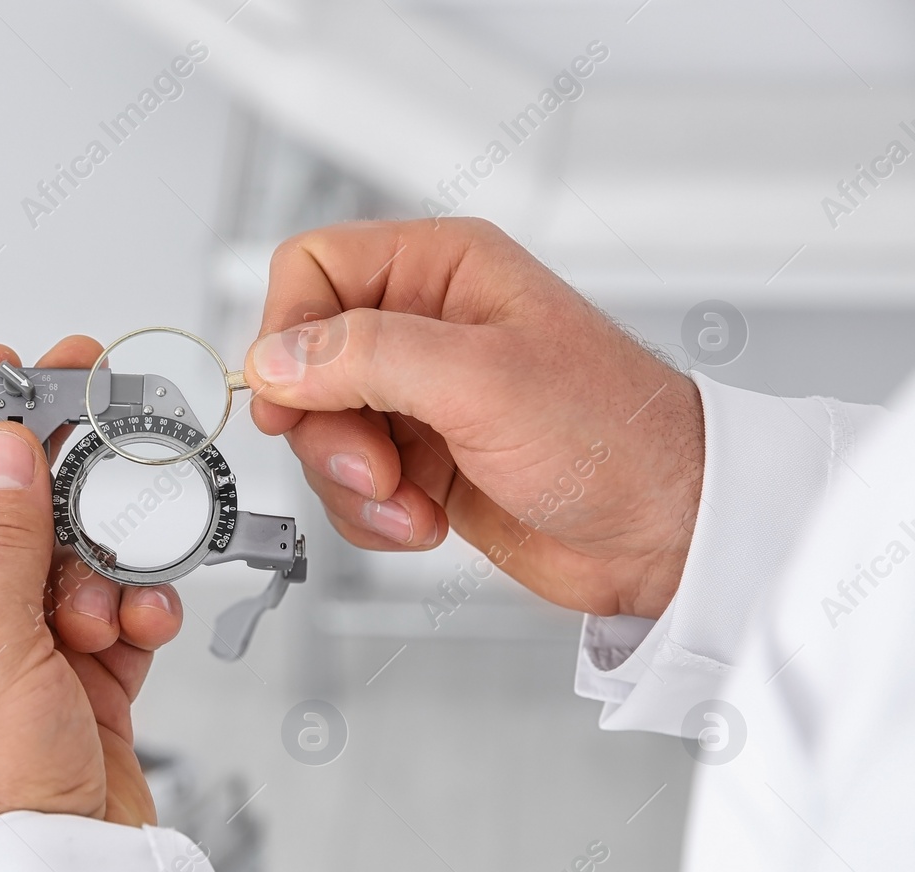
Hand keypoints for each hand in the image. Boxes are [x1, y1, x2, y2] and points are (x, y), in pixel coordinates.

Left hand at [0, 337, 183, 871]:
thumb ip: (2, 532)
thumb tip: (2, 445)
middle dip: (44, 476)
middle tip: (87, 404)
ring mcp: (11, 659)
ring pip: (63, 562)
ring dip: (96, 567)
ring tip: (106, 597)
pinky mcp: (75, 686)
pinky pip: (109, 614)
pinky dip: (132, 610)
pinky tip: (143, 621)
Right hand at [245, 218, 703, 619]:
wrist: (664, 533)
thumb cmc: (615, 436)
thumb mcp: (481, 380)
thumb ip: (366, 357)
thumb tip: (275, 358)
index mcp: (442, 269)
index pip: (313, 269)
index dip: (288, 332)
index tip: (291, 397)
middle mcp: (423, 327)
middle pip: (303, 362)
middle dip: (327, 429)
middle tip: (375, 465)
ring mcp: (419, 398)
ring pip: (319, 431)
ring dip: (354, 483)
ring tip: (412, 502)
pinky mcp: (420, 461)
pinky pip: (348, 483)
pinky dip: (373, 513)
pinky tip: (424, 521)